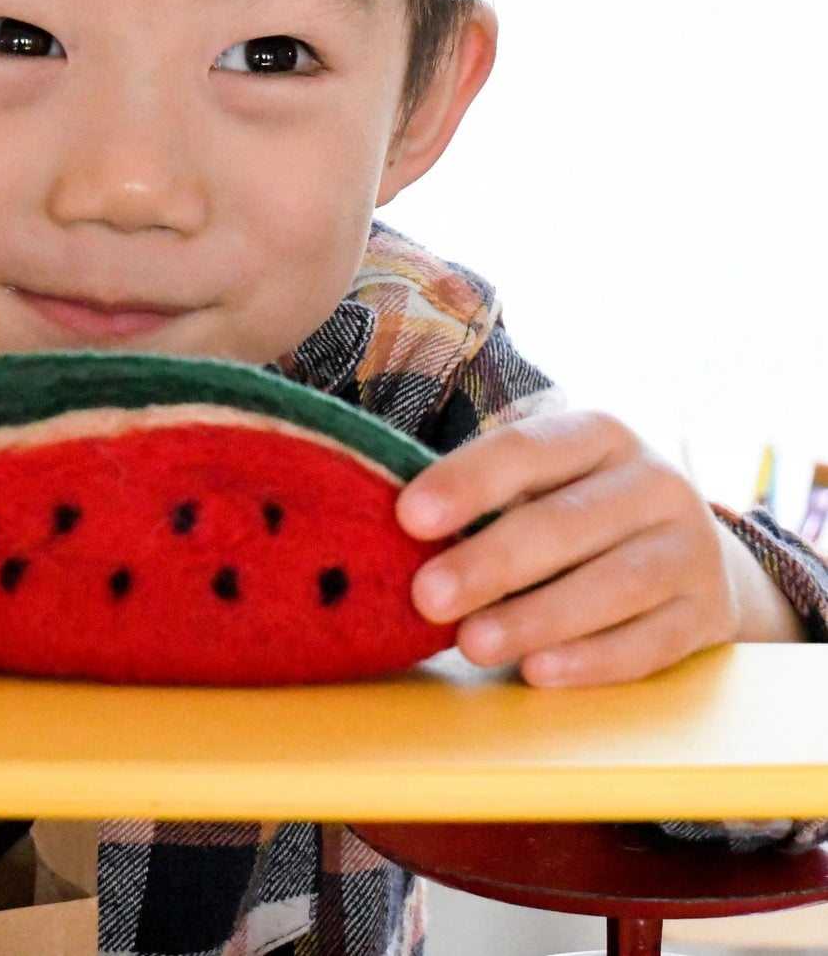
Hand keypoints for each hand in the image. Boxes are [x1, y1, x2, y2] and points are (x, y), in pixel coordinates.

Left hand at [395, 410, 805, 686]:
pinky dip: (591, 659)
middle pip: (566, 522)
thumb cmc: (575, 514)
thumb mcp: (542, 486)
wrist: (689, 556)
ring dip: (535, 617)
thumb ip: (485, 502)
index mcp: (598, 435)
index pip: (527, 449)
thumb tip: (399, 538)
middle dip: (490, 562)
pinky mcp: (707, 614)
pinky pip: (650, 643)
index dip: (467, 481)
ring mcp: (689, 548)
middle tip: (427, 596)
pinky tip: (538, 671)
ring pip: (613, 585)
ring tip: (471, 644)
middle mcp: (653, 482)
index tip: (408, 516)